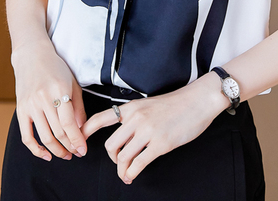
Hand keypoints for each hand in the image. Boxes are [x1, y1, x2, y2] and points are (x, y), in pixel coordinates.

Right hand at [11, 39, 87, 161]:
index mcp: (59, 89)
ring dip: (56, 150)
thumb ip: (78, 106)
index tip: (83, 150)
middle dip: (70, 146)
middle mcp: (43, 98)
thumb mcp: (72, 82)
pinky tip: (46, 155)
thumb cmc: (55, 67)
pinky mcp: (20, 110)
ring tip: (65, 155)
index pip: (68, 123)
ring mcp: (30, 105)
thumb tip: (81, 130)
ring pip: (44, 137)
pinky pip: (26, 136)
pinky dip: (36, 150)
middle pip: (58, 132)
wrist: (32, 55)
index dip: (77, 140)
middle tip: (77, 152)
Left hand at [80, 72, 229, 183]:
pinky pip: (138, 164)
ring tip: (127, 173)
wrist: (198, 101)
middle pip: (110, 145)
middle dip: (112, 159)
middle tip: (119, 162)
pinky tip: (134, 175)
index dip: (86, 131)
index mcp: (131, 107)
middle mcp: (136, 118)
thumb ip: (135, 117)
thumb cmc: (176, 103)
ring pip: (122, 157)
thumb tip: (124, 135)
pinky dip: (132, 173)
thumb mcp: (149, 104)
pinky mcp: (160, 144)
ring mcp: (148, 131)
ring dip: (122, 170)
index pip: (101, 118)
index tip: (79, 142)